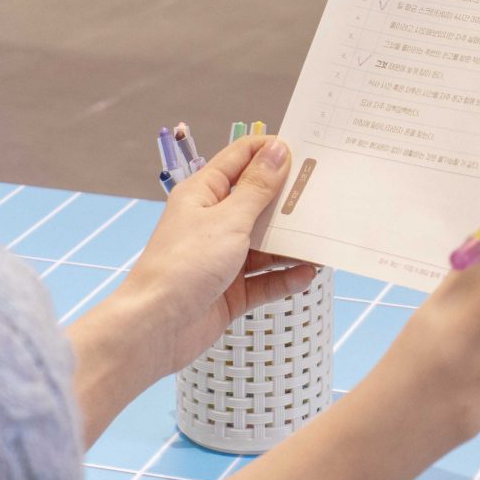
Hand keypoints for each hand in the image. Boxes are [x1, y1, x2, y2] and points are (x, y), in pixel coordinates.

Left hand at [117, 132, 316, 375]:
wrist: (156, 329)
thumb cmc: (183, 266)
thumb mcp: (228, 220)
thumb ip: (257, 188)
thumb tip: (277, 150)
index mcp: (203, 194)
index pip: (240, 159)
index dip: (270, 151)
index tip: (307, 151)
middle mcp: (213, 222)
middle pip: (258, 202)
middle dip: (289, 200)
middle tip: (324, 194)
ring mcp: (222, 258)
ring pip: (265, 244)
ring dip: (291, 243)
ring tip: (323, 238)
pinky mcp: (231, 291)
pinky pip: (265, 280)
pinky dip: (285, 277)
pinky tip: (307, 273)